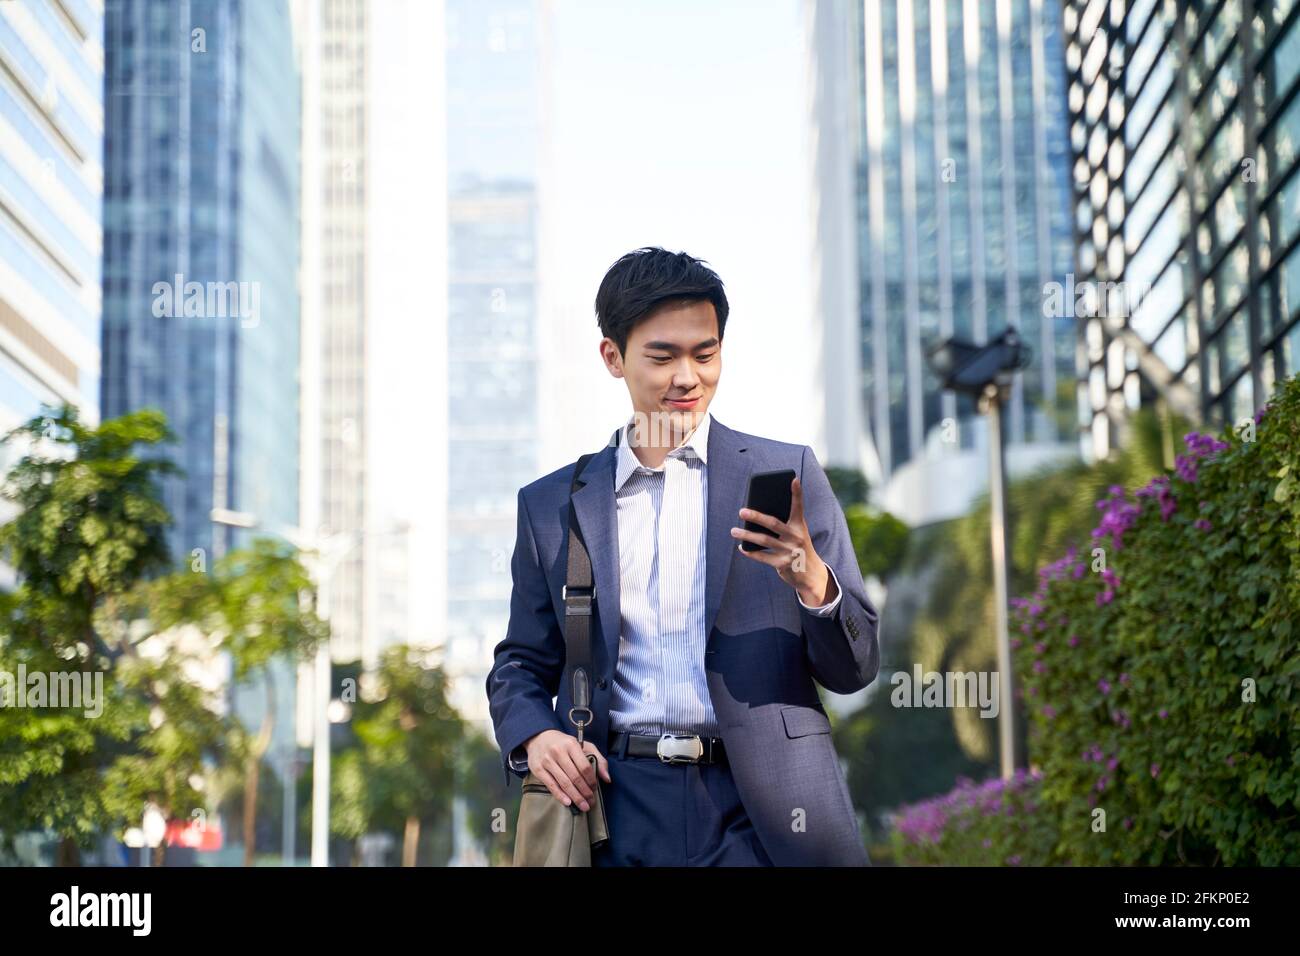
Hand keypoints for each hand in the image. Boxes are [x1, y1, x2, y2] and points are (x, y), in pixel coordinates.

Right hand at [522, 729, 610, 811]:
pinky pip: (551, 785)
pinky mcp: (538, 769)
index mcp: (571, 744)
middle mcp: (558, 752)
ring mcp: (547, 761)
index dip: (591, 780)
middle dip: (585, 792)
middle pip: (575, 777)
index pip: (584, 766)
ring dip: (575, 797)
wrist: (538, 738)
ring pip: (564, 783)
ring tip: (583, 806)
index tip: (595, 789)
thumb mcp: (583, 745)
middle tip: (591, 803)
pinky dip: (560, 795)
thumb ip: (598, 758)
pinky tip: (568, 802)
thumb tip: (607, 778)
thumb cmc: (564, 743)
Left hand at [730, 476, 837, 605]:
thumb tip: (756, 516)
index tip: (793, 479)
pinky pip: (762, 556)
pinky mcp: (782, 564)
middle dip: (756, 516)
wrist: (811, 574)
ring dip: (746, 535)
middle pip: (773, 524)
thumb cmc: (798, 547)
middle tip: (741, 511)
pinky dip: (750, 552)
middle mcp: (796, 537)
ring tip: (734, 531)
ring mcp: (789, 551)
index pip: (798, 507)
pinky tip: (742, 548)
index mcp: (800, 526)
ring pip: (763, 540)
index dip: (797, 493)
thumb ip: (783, 524)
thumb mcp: (796, 534)